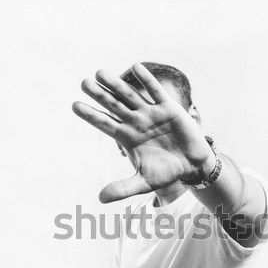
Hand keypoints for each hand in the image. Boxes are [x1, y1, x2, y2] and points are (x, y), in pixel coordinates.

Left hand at [72, 63, 213, 202]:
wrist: (192, 165)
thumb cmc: (167, 172)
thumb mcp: (144, 182)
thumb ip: (123, 188)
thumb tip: (100, 199)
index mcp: (127, 137)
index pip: (104, 124)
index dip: (90, 115)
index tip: (74, 106)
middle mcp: (136, 122)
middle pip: (114, 106)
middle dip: (99, 95)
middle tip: (83, 83)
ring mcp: (152, 113)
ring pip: (131, 96)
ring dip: (117, 85)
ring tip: (100, 73)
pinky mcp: (169, 108)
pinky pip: (156, 92)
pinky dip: (147, 81)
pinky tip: (135, 67)